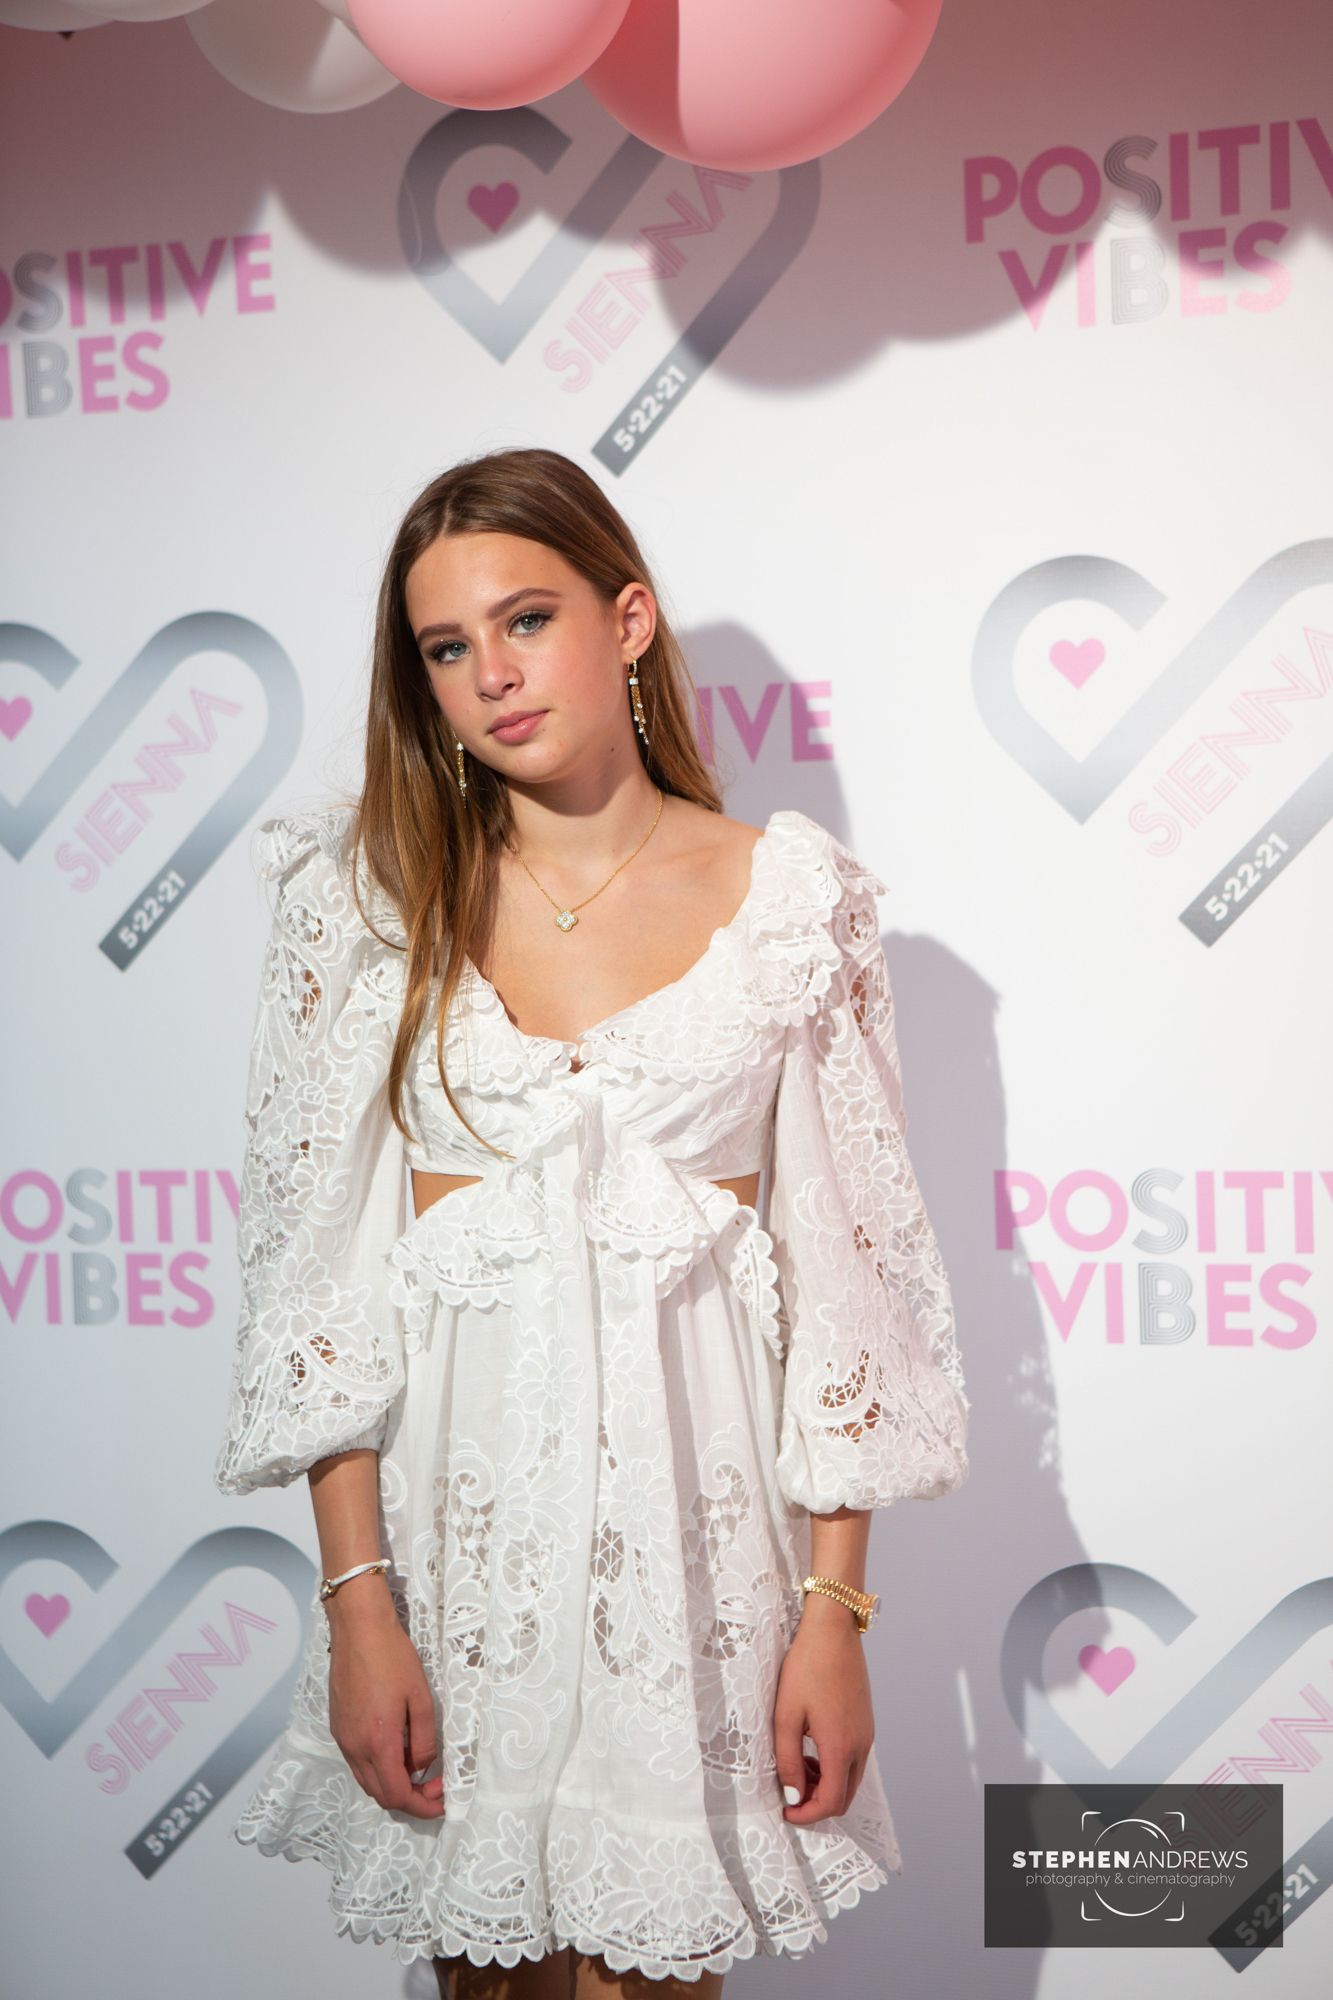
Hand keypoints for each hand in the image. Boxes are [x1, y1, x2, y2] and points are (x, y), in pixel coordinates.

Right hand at [325, 1581, 444, 1818]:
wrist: (359, 1629)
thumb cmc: (392, 1658)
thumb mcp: (420, 1698)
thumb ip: (424, 1740)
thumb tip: (423, 1767)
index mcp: (378, 1742)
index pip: (397, 1795)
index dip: (422, 1806)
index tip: (442, 1802)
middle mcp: (355, 1747)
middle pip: (380, 1795)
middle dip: (410, 1800)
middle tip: (435, 1786)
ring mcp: (343, 1739)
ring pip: (367, 1781)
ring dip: (393, 1785)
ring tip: (419, 1771)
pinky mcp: (338, 1727)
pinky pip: (358, 1763)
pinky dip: (379, 1770)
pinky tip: (397, 1752)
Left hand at [773, 1593, 874, 1825]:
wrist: (833, 1630)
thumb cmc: (807, 1667)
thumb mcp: (787, 1715)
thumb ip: (788, 1760)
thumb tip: (793, 1795)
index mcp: (841, 1747)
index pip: (831, 1802)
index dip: (808, 1815)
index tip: (786, 1812)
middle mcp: (861, 1745)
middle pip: (845, 1797)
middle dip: (817, 1803)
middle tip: (790, 1793)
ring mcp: (867, 1733)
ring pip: (851, 1779)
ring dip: (826, 1784)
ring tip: (798, 1766)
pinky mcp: (867, 1722)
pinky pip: (854, 1758)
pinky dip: (835, 1766)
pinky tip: (813, 1748)